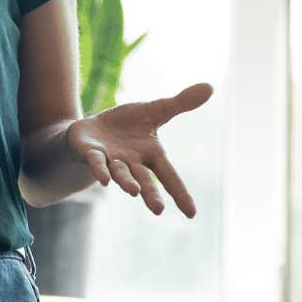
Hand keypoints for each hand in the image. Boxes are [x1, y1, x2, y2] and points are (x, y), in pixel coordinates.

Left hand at [68, 82, 212, 215]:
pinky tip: (103, 180)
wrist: (92, 129)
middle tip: (158, 210)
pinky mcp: (91, 153)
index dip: (180, 193)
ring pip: (120, 173)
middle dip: (150, 194)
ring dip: (126, 182)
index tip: (191, 214)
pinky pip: (96, 162)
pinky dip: (100, 169)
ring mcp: (111, 160)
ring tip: (134, 192)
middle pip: (144, 180)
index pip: (169, 176)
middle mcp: (132, 163)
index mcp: (151, 155)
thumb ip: (180, 104)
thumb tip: (210, 87)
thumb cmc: (126, 125)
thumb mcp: (155, 110)